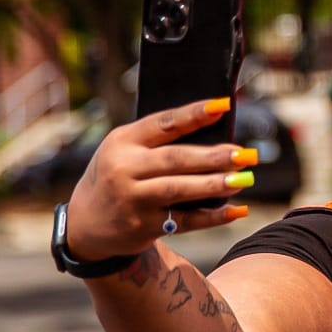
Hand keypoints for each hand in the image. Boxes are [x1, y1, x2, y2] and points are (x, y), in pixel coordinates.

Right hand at [64, 98, 253, 260]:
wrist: (86, 223)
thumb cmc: (117, 176)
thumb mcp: (124, 151)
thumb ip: (158, 143)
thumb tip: (216, 137)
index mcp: (122, 141)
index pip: (163, 124)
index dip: (194, 114)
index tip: (223, 106)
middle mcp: (124, 169)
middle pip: (176, 159)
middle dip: (214, 157)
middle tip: (245, 154)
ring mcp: (133, 199)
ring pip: (180, 190)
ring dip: (215, 185)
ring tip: (244, 179)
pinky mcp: (143, 226)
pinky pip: (185, 220)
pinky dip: (213, 217)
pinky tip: (237, 210)